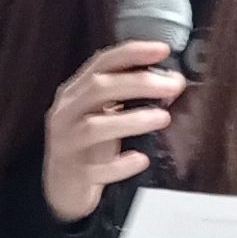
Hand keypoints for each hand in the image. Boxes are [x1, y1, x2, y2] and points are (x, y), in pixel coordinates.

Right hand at [42, 43, 183, 223]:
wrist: (63, 187)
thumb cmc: (89, 145)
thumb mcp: (100, 113)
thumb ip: (124, 94)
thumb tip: (169, 79)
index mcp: (74, 92)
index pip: (101, 63)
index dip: (132, 53)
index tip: (162, 50)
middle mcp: (66, 113)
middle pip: (99, 89)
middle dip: (139, 83)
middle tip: (173, 86)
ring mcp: (67, 143)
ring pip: (95, 127)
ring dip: (132, 120)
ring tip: (163, 118)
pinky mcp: (74, 173)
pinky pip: (96, 169)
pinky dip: (119, 165)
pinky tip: (141, 160)